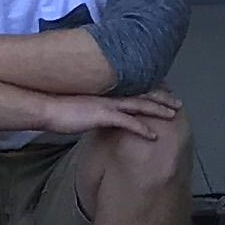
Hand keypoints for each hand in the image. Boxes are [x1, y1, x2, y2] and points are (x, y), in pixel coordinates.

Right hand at [70, 86, 185, 148]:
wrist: (47, 108)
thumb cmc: (60, 108)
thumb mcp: (83, 105)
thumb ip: (96, 105)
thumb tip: (102, 110)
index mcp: (107, 91)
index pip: (135, 89)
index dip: (152, 91)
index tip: (165, 93)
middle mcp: (111, 95)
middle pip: (143, 94)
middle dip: (162, 97)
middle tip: (178, 102)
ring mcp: (108, 104)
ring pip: (140, 105)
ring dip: (159, 110)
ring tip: (174, 114)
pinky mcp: (103, 115)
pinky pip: (128, 123)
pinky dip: (142, 129)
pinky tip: (154, 135)